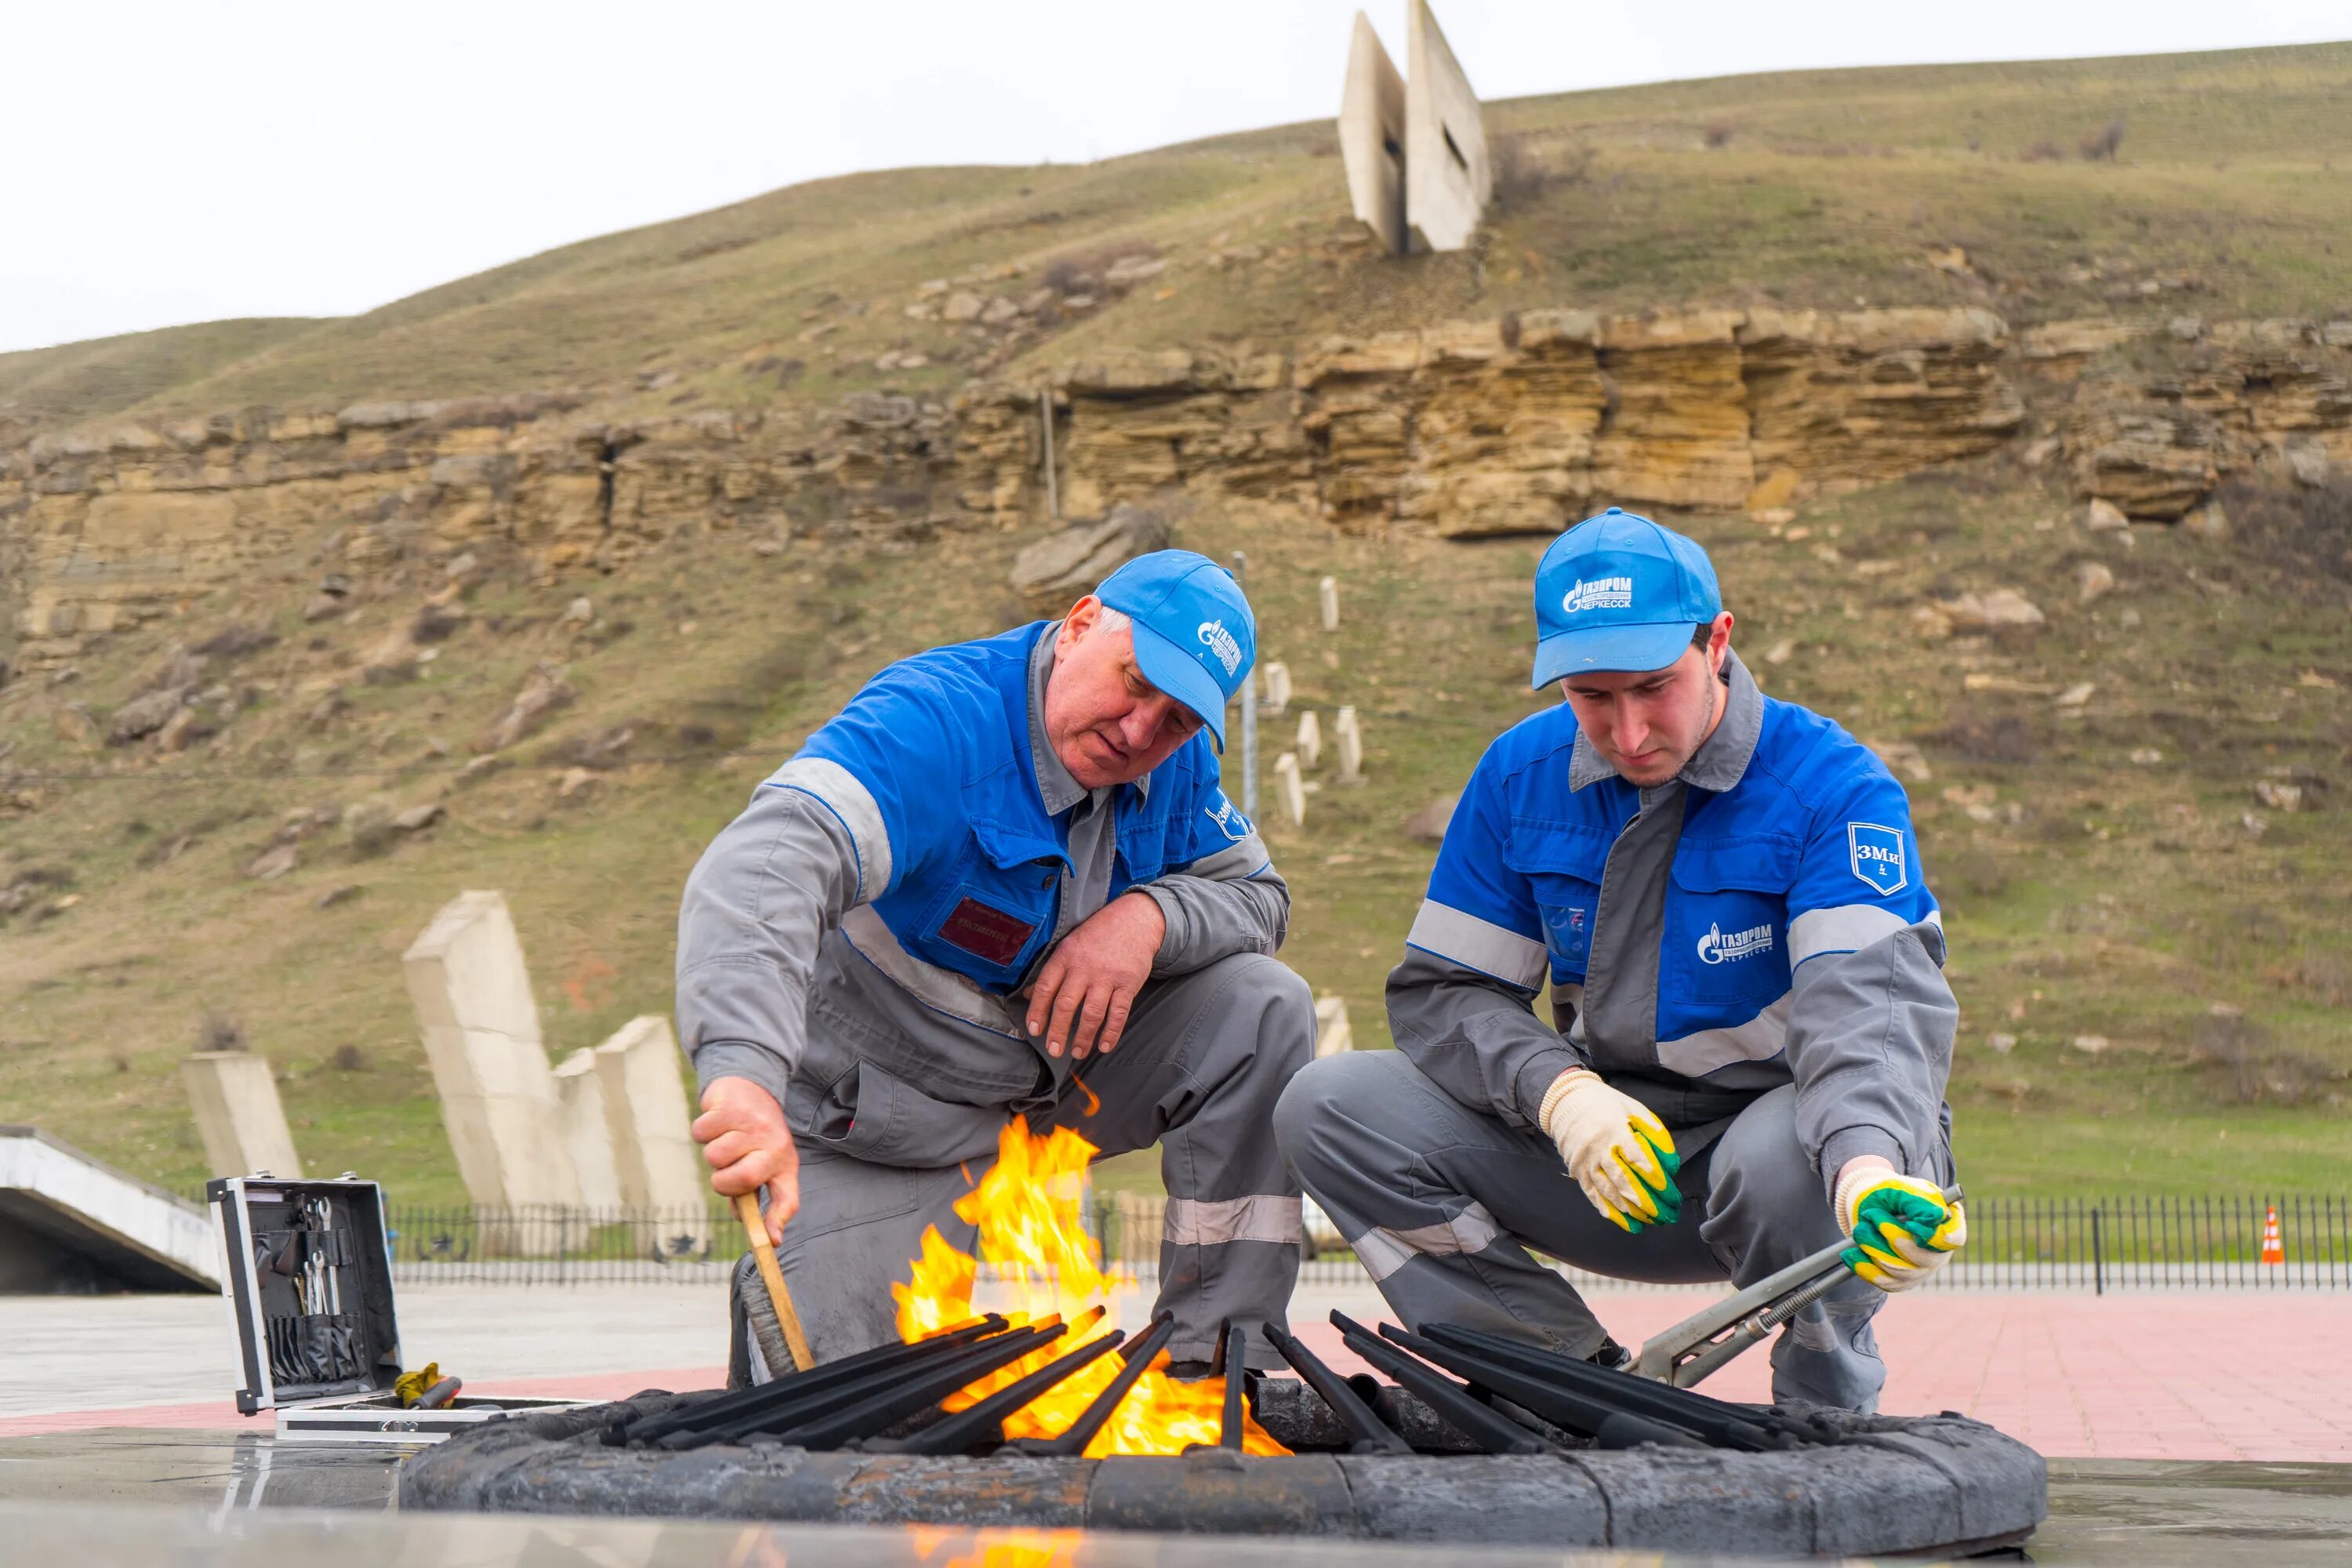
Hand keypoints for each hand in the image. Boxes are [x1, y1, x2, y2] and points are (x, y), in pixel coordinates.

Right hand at [692, 1077, 798, 1245]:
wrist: (748, 1087)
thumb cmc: (753, 1136)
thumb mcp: (762, 1163)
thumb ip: (752, 1195)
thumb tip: (748, 1225)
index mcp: (784, 1164)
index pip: (788, 1197)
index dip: (779, 1221)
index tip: (772, 1241)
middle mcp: (774, 1145)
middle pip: (743, 1180)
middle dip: (724, 1182)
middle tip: (726, 1170)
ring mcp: (754, 1125)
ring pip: (715, 1157)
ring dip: (712, 1151)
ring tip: (726, 1137)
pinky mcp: (731, 1107)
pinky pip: (702, 1133)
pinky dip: (703, 1130)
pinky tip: (717, 1121)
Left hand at [1024, 891, 1164, 1059]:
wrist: (1134, 920)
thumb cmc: (1098, 936)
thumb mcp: (1069, 946)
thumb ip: (1051, 972)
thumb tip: (1028, 995)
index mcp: (1065, 957)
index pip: (1045, 987)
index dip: (1037, 1011)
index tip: (1034, 1030)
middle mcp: (1084, 967)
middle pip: (1066, 1004)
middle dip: (1058, 1031)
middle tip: (1054, 1050)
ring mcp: (1107, 976)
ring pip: (1092, 1013)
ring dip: (1083, 1037)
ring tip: (1078, 1052)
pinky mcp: (1128, 983)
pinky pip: (1119, 1013)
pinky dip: (1111, 1032)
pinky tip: (1104, 1046)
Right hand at [1539, 1069, 1680, 1231]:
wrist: (1566, 1102)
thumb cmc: (1607, 1105)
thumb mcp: (1633, 1109)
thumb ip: (1655, 1134)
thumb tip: (1672, 1164)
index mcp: (1614, 1130)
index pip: (1637, 1159)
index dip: (1655, 1178)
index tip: (1672, 1193)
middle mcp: (1598, 1149)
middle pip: (1625, 1181)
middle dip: (1649, 1202)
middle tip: (1668, 1215)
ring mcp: (1585, 1163)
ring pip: (1611, 1193)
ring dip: (1634, 1211)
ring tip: (1654, 1222)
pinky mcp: (1577, 1173)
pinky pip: (1595, 1197)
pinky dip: (1613, 1213)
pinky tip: (1631, 1225)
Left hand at [1833, 1157, 1965, 1291]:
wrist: (1868, 1205)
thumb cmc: (1888, 1194)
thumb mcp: (1900, 1189)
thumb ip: (1917, 1202)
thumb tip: (1936, 1216)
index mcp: (1946, 1224)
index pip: (1954, 1239)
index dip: (1934, 1237)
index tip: (1911, 1225)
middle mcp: (1938, 1251)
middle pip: (1921, 1259)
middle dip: (1891, 1237)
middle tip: (1871, 1214)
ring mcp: (1921, 1269)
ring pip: (1900, 1272)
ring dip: (1873, 1248)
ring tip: (1860, 1229)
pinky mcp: (1902, 1281)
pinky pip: (1886, 1282)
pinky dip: (1865, 1268)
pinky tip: (1851, 1254)